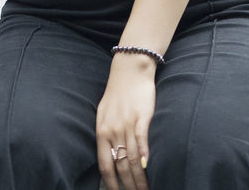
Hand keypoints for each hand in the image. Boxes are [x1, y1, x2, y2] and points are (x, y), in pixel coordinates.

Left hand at [96, 52, 156, 189]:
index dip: (112, 184)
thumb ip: (106, 135)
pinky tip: (147, 166)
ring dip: (140, 177)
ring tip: (146, 189)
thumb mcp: (104, 114)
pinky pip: (141, 139)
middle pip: (120, 166)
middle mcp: (113, 130)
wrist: (130, 70)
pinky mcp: (141, 117)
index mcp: (102, 132)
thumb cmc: (117, 93)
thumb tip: (110, 155)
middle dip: (129, 185)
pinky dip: (144, 154)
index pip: (105, 165)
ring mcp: (127, 124)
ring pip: (132, 157)